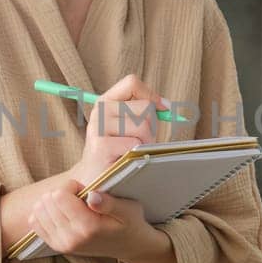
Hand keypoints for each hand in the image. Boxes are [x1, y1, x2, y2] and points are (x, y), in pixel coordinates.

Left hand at [26, 172, 161, 262]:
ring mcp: (62, 244)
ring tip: (72, 206)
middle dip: (63, 193)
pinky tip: (61, 213)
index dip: (72, 185)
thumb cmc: (129, 222)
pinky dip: (45, 213)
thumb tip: (92, 195)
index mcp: (88, 227)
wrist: (128, 245)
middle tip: (80, 199)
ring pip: (39, 210)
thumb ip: (109, 203)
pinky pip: (35, 223)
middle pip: (47, 201)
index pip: (60, 195)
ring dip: (53, 202)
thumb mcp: (128, 209)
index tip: (85, 190)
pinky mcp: (56, 246)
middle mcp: (72, 239)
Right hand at [70, 73, 169, 188]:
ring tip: (133, 152)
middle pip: (145, 108)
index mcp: (105, 101)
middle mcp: (99, 111)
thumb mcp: (128, 125)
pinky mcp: (101, 147)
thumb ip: (144, 110)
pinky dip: (137, 155)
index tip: (162, 110)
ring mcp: (98, 128)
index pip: (132, 83)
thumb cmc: (119, 151)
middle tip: (139, 143)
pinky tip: (126, 161)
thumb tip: (166, 106)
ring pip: (143, 126)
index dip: (151, 95)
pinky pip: (135, 144)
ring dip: (146, 143)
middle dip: (151, 127)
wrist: (95, 180)